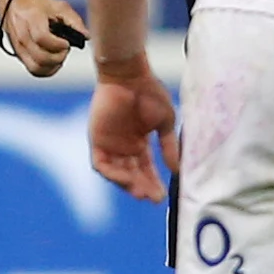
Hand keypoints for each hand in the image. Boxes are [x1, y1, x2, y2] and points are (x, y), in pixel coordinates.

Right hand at [0, 0, 87, 77]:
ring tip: (59, 56)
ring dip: (53, 66)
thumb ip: (75, 21)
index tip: (66, 43)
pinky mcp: (19, 56)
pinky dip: (47, 71)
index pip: (42, 38)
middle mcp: (22, 35)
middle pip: (41, 57)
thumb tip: (86, 36)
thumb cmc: (39, 7)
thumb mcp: (59, 7)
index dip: (58, 45)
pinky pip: (34, 71)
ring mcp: (19, 48)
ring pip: (36, 68)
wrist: (16, 7)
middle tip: (64, 49)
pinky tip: (53, 62)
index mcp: (32, 19)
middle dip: (59, 57)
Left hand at [90, 68, 177, 200]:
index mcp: (138, 143)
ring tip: (142, 192)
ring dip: (129, 184)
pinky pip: (102, 165)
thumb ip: (168, 146)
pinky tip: (128, 179)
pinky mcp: (97, 140)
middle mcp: (123, 146)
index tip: (162, 196)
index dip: (153, 182)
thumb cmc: (149, 92)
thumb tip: (177, 170)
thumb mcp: (165, 123)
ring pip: (117, 173)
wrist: (129, 74)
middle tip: (153, 198)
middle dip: (143, 187)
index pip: (145, 169)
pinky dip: (114, 174)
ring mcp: (109, 144)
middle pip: (132, 175)